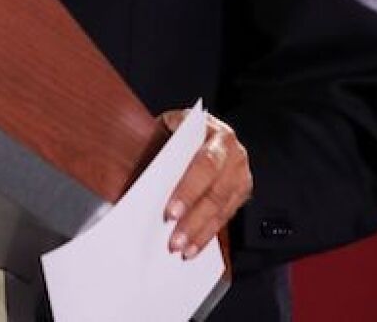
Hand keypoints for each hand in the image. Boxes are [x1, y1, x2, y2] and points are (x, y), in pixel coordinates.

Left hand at [160, 109, 252, 259]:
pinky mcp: (241, 192)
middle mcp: (232, 152)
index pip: (204, 164)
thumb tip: (135, 183)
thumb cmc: (176, 131)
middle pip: (215, 192)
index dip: (188, 190)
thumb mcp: (164, 129)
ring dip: (200, 233)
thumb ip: (155, 149)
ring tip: (181, 249)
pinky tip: (193, 248)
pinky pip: (225, 217)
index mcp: (213, 131)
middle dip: (193, 220)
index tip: (170, 213)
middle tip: (174, 241)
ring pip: (221, 208)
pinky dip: (207, 234)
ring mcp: (240, 173)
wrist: (197, 127)